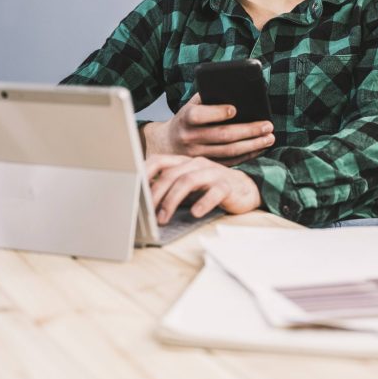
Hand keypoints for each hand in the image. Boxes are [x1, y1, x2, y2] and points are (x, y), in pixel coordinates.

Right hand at [141, 94, 273, 165]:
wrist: (168, 143)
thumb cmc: (187, 118)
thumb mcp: (192, 104)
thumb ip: (209, 97)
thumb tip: (237, 90)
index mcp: (185, 118)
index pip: (199, 115)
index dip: (216, 112)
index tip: (235, 109)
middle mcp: (190, 137)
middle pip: (222, 135)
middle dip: (248, 130)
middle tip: (267, 125)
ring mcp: (198, 154)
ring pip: (229, 151)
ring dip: (252, 145)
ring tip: (269, 137)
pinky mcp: (206, 165)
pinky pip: (230, 162)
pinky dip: (247, 155)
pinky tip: (260, 148)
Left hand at [146, 154, 261, 224]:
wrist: (245, 189)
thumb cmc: (212, 188)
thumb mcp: (188, 186)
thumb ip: (169, 188)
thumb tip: (142, 199)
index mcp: (184, 162)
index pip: (159, 160)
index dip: (144, 172)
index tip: (131, 186)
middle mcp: (197, 164)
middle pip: (171, 174)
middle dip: (155, 194)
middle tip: (146, 211)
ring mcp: (212, 172)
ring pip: (188, 181)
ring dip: (172, 201)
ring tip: (163, 218)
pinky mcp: (227, 186)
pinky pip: (214, 192)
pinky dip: (202, 203)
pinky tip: (194, 213)